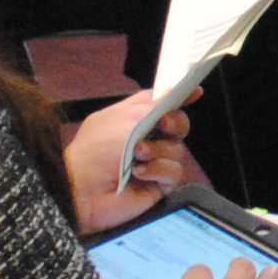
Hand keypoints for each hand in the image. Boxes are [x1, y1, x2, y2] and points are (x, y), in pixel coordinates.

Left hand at [62, 92, 196, 234]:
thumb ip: (154, 104)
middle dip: (175, 123)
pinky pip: (174, 172)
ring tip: (137, 156)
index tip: (195, 93)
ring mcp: (155, 162)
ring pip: (178, 149)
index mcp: (135, 118)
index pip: (163, 103)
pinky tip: (139, 174)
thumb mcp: (123, 118)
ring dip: (159, 150)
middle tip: (163, 127)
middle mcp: (148, 138)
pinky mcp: (159, 184)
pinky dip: (158, 170)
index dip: (179, 97)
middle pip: (178, 125)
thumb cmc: (98, 148)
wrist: (83, 189)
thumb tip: (177, 89)